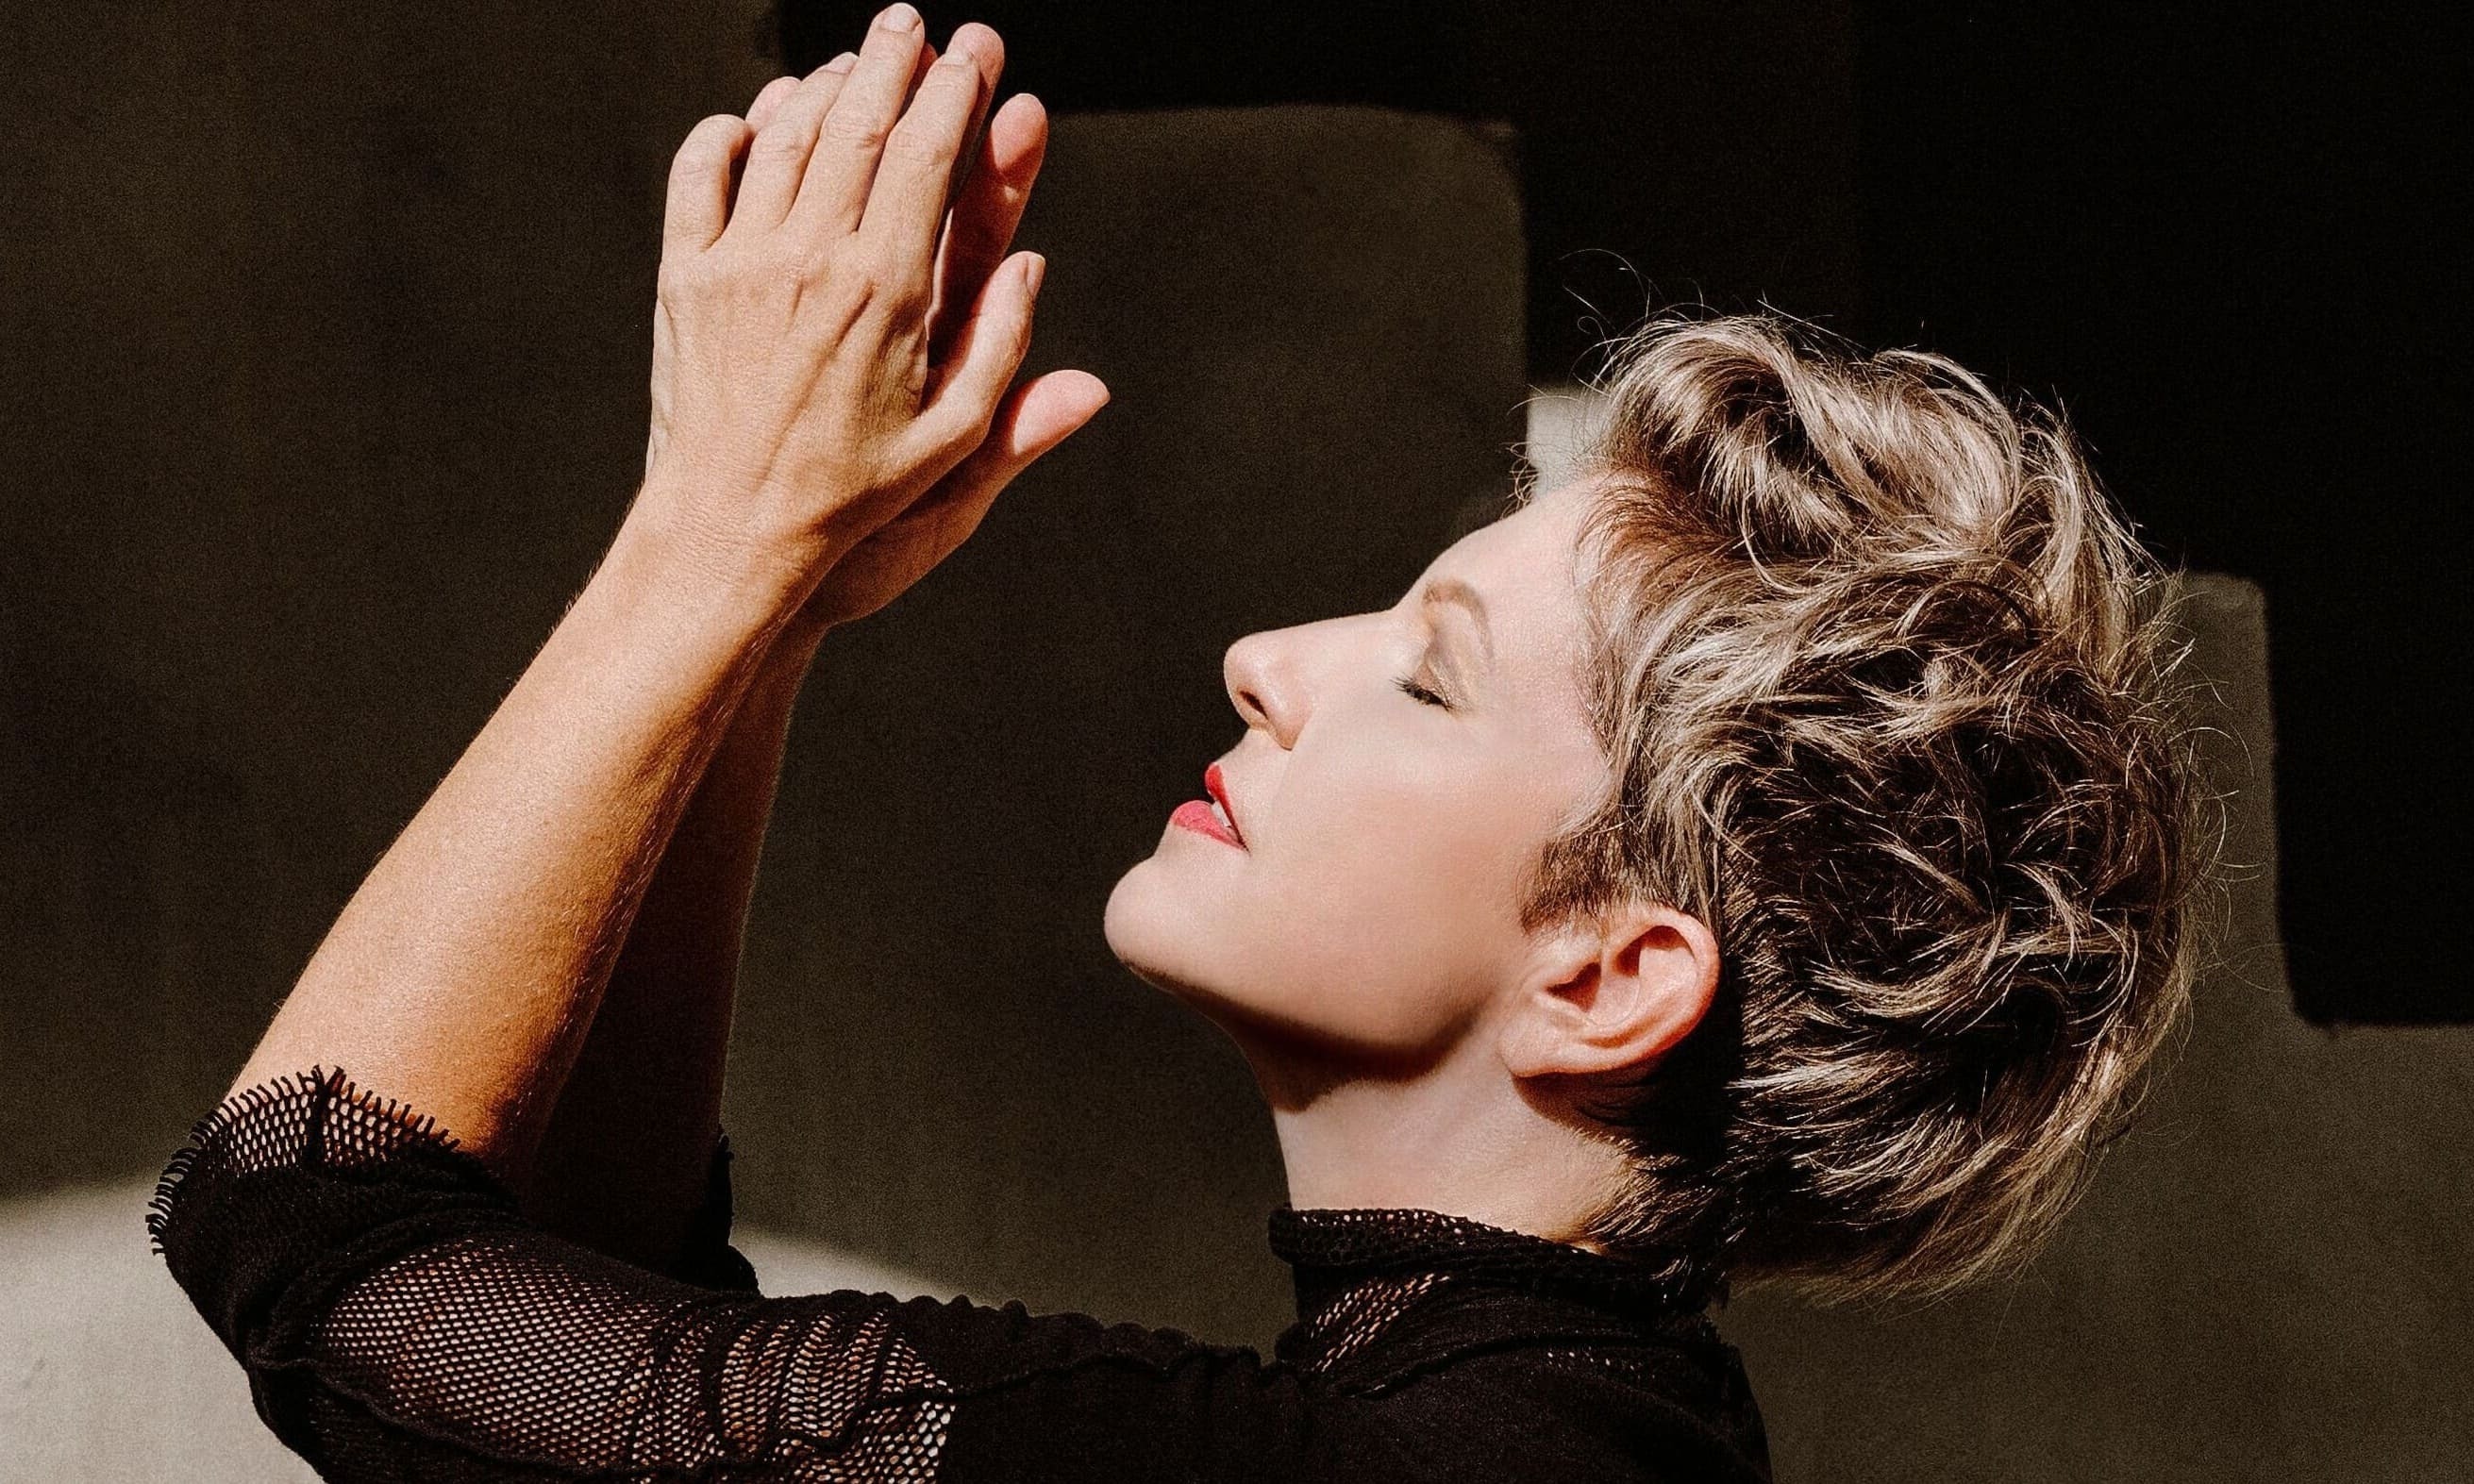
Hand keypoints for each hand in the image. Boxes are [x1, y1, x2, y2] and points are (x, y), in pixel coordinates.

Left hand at [636, 7, 1108, 639]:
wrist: (730, 530)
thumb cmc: (856, 496)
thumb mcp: (954, 443)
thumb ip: (1002, 350)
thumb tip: (1034, 266)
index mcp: (888, 292)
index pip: (927, 158)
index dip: (953, 92)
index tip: (973, 52)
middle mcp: (811, 260)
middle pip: (856, 126)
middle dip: (890, 62)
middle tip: (911, 22)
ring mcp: (740, 262)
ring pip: (783, 137)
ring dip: (820, 85)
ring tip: (850, 58)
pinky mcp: (684, 278)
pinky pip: (700, 174)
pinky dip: (728, 132)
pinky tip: (752, 117)